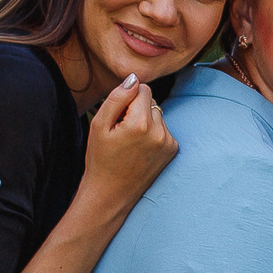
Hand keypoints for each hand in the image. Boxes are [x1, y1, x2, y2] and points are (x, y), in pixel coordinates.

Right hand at [79, 74, 173, 205]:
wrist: (111, 193)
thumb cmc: (100, 158)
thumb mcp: (99, 125)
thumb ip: (117, 97)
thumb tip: (134, 78)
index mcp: (140, 124)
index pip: (143, 88)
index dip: (127, 99)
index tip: (117, 117)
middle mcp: (160, 132)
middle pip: (151, 101)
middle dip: (136, 110)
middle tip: (121, 132)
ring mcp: (169, 142)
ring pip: (158, 114)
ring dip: (145, 121)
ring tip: (130, 142)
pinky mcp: (173, 150)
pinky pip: (164, 129)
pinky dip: (153, 133)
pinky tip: (140, 149)